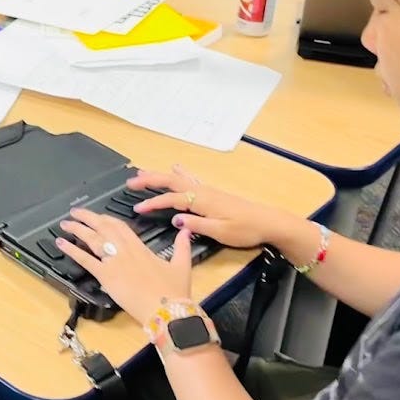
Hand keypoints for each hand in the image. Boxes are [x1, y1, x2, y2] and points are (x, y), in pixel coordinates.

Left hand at [58, 209, 193, 324]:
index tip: (97, 216)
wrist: (167, 311)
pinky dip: (72, 250)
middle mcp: (125, 251)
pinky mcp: (106, 276)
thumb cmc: (175, 291)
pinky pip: (86, 260)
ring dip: (77, 229)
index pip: (120, 226)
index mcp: (140, 247)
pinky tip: (62, 243)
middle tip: (75, 212)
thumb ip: (182, 246)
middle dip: (87, 218)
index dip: (106, 219)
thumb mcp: (182, 265)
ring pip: (92, 239)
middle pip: (103, 228)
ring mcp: (114, 262)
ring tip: (65, 223)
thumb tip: (185, 230)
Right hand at [129, 165, 294, 249]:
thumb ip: (196, 225)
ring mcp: (207, 190)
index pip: (171, 199)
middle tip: (130, 181)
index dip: (153, 203)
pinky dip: (178, 173)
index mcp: (201, 201)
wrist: (268, 222)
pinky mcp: (212, 193)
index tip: (137, 208)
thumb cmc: (245, 229)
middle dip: (150, 180)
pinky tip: (175, 167)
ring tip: (143, 172)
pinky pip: (190, 178)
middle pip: (171, 181)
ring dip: (160, 175)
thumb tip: (175, 219)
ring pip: (178, 178)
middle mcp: (202, 192)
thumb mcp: (220, 231)